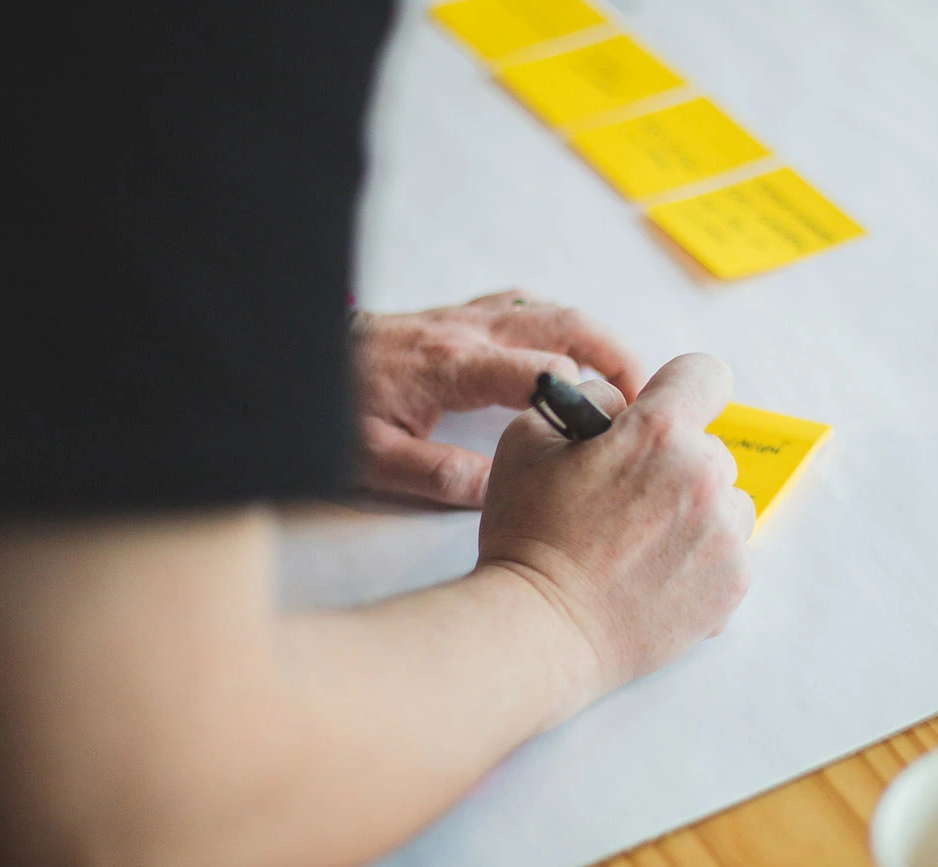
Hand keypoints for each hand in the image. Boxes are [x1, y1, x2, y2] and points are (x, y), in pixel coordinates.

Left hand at [352, 290, 644, 506]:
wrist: (289, 354)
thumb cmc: (331, 408)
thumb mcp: (371, 458)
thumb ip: (437, 475)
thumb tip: (500, 489)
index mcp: (454, 365)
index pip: (545, 368)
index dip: (589, 397)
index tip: (614, 432)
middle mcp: (466, 331)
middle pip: (566, 323)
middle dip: (616, 354)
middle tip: (647, 395)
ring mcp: (462, 316)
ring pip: (549, 309)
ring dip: (595, 337)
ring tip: (624, 378)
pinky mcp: (454, 315)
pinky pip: (522, 306)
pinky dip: (557, 323)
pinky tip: (568, 352)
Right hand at [478, 354, 755, 718]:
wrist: (542, 630)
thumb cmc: (528, 536)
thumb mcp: (529, 440)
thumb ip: (586, 403)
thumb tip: (623, 405)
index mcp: (658, 433)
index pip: (705, 375)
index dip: (679, 390)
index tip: (660, 415)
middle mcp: (704, 478)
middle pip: (712, 448)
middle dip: (674, 464)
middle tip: (627, 501)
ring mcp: (725, 534)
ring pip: (727, 502)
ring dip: (695, 513)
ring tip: (642, 544)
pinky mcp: (732, 583)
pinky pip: (729, 553)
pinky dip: (699, 561)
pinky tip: (653, 577)